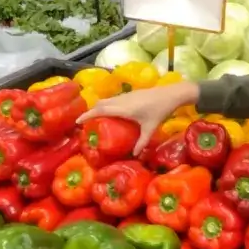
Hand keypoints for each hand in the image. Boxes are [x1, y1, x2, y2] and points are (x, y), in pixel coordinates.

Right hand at [76, 82, 197, 154]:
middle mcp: (121, 100)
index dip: (87, 115)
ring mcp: (126, 95)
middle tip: (84, 121)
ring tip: (95, 117)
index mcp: (123, 108)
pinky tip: (111, 112)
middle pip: (100, 103)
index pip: (100, 110)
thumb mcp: (150, 129)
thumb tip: (135, 156)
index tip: (77, 121)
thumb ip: (141, 142)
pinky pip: (114, 98)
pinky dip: (107, 104)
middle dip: (90, 111)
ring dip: (99, 106)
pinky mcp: (131, 93)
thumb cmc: (160, 111)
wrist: (171, 94)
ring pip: (107, 99)